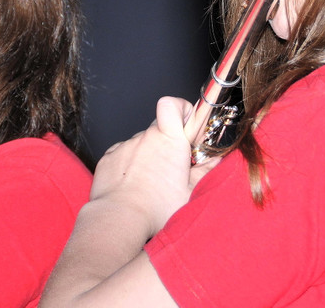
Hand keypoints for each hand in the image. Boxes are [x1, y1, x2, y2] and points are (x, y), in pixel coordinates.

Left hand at [90, 96, 215, 236]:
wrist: (119, 219)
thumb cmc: (156, 209)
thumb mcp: (190, 193)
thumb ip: (204, 172)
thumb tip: (215, 160)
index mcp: (169, 141)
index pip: (172, 105)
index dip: (180, 110)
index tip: (186, 124)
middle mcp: (146, 138)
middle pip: (158, 129)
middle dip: (166, 143)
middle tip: (172, 166)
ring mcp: (125, 146)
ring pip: (141, 145)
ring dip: (147, 157)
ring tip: (150, 184)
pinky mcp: (109, 157)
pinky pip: (123, 155)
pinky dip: (129, 166)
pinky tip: (132, 186)